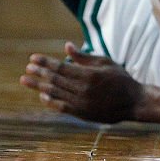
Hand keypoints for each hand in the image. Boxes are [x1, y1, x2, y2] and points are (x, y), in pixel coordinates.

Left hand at [20, 42, 143, 123]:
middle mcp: (83, 90)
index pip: (61, 67)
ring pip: (55, 93)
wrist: (133, 102)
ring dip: (39, 86)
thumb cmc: (120, 78)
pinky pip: (61, 107)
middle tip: (27, 68)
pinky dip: (50, 101)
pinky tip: (42, 95)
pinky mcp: (82, 113)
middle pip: (55, 80)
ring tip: (26, 80)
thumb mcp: (105, 62)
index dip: (45, 62)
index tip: (32, 58)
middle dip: (39, 73)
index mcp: (89, 75)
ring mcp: (82, 103)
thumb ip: (84, 57)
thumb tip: (66, 46)